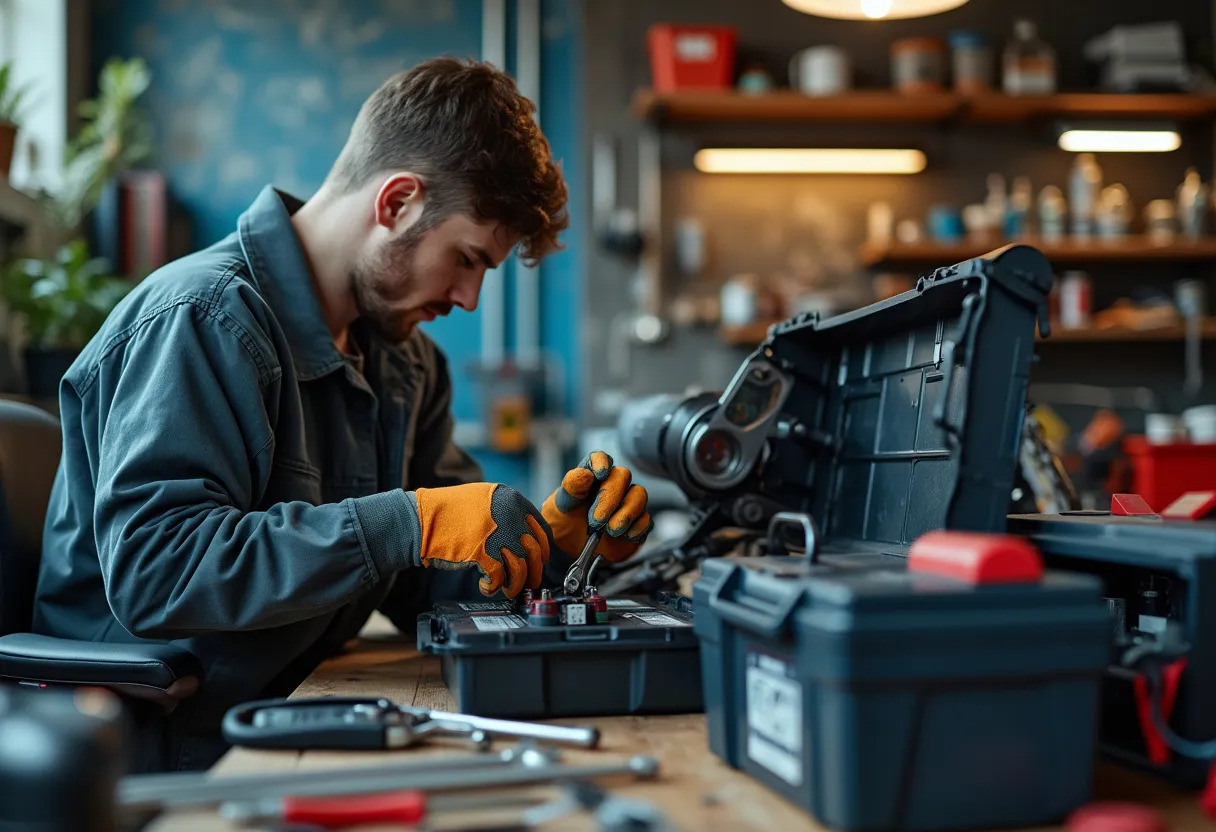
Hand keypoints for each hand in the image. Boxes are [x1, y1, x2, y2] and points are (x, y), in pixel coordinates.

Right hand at [411, 483, 550, 597]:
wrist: (421, 519)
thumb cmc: (448, 512)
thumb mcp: (484, 500)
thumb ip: (507, 513)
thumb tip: (526, 537)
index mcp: (512, 500)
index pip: (542, 530)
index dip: (543, 550)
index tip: (539, 561)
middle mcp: (510, 516)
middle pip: (535, 551)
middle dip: (534, 572)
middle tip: (529, 582)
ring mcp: (497, 535)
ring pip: (521, 568)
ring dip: (516, 584)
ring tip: (509, 590)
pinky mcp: (483, 554)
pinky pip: (500, 578)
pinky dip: (495, 587)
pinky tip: (487, 587)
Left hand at [541, 451, 652, 564]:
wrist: (574, 551)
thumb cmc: (565, 523)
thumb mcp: (560, 507)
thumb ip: (571, 489)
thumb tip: (586, 474)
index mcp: (591, 475)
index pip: (600, 458)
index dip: (602, 462)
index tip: (600, 473)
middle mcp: (612, 484)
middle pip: (623, 475)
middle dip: (610, 498)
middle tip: (596, 521)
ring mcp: (627, 502)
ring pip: (639, 495)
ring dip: (626, 514)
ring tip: (610, 530)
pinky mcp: (637, 521)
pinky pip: (646, 518)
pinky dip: (636, 528)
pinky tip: (623, 536)